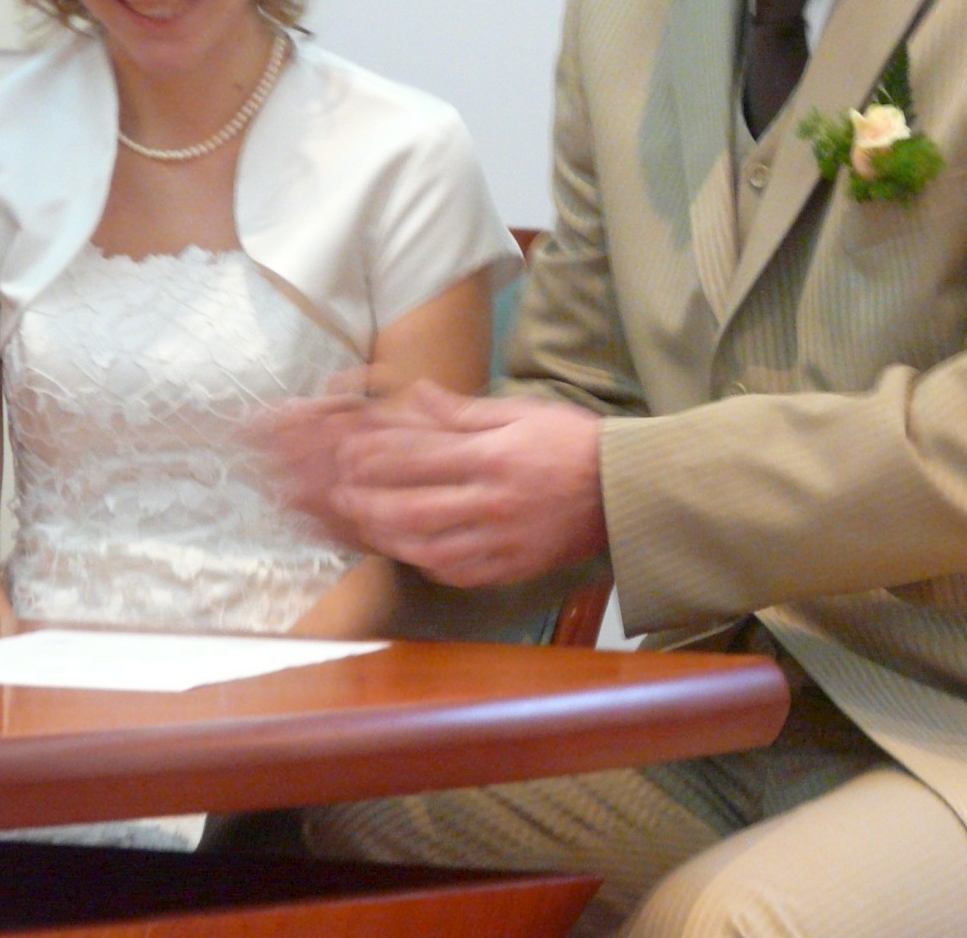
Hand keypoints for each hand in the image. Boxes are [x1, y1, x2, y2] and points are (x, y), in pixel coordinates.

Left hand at [269, 381, 607, 587]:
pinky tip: (410, 552)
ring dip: (389, 537)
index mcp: (492, 457)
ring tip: (365, 525)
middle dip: (370, 503)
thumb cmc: (571, 443)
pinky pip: (457, 573)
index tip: (348, 455)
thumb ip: (463, 411)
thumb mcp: (521, 412)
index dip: (376, 458)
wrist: (623, 491)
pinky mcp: (511, 568)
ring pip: (428, 548)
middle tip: (342, 496)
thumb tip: (416, 394)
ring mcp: (500, 541)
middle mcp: (491, 502)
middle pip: (413, 508)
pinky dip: (426, 563)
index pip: (419, 458)